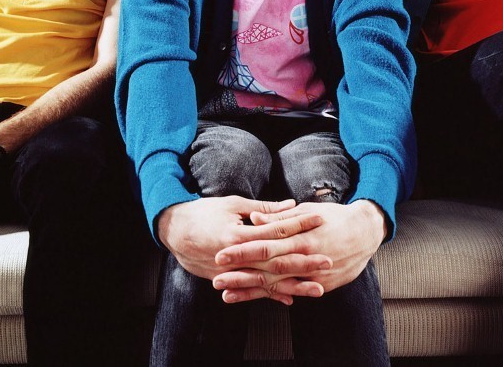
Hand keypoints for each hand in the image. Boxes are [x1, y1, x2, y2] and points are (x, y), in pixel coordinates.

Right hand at [158, 195, 333, 304]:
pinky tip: (290, 299)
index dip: (298, 224)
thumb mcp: (233, 204)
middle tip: (328, 261)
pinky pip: (254, 289)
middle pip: (277, 259)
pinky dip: (272, 294)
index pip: (276, 229)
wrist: (174, 232)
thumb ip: (262, 209)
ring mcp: (233, 270)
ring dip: (294, 284)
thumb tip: (290, 206)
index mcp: (239, 233)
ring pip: (268, 280)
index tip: (319, 220)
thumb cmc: (204, 212)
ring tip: (318, 288)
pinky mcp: (229, 278)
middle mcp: (238, 256)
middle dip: (304, 261)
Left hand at [213, 199, 386, 301]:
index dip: (242, 251)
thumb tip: (253, 219)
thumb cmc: (334, 216)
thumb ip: (279, 219)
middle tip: (216, 278)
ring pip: (277, 284)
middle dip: (240, 274)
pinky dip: (275, 297)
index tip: (221, 254)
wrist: (366, 232)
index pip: (265, 244)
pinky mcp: (321, 285)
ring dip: (251, 290)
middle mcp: (304, 257)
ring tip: (226, 294)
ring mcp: (312, 274)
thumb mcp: (307, 211)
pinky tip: (256, 299)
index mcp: (299, 236)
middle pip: (267, 268)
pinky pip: (294, 292)